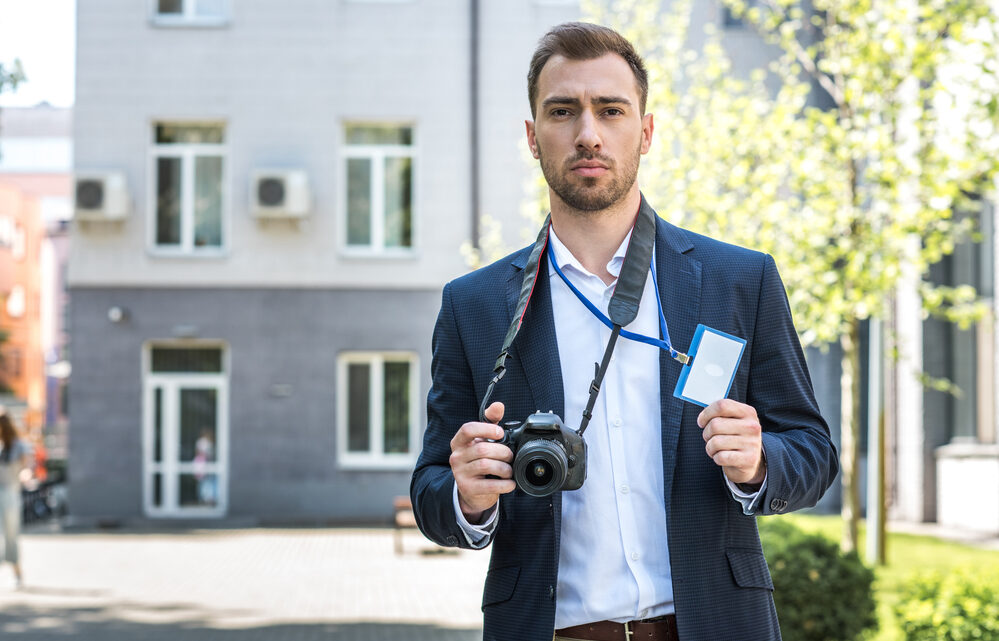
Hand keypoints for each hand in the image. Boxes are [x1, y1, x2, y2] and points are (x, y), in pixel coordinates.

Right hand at [450, 402, 515, 522]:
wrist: (473, 490)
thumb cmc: (479, 460)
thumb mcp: (483, 440)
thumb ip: (490, 421)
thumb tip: (498, 405)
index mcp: (459, 442)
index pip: (467, 429)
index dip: (486, 429)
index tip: (500, 433)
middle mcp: (456, 456)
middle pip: (482, 449)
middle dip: (503, 452)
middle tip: (510, 456)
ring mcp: (460, 473)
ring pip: (486, 465)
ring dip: (504, 468)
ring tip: (509, 470)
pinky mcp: (468, 488)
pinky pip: (489, 485)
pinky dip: (504, 484)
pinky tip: (509, 483)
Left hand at [697, 399, 765, 486]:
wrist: (750, 461)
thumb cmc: (736, 438)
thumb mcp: (734, 421)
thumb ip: (721, 414)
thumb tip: (703, 417)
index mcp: (748, 412)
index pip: (721, 405)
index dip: (706, 414)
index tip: (701, 422)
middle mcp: (752, 426)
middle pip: (715, 425)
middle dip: (706, 433)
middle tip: (710, 438)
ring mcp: (752, 443)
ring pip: (715, 442)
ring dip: (710, 448)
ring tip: (716, 449)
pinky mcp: (749, 459)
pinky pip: (721, 457)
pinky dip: (716, 458)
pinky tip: (722, 457)